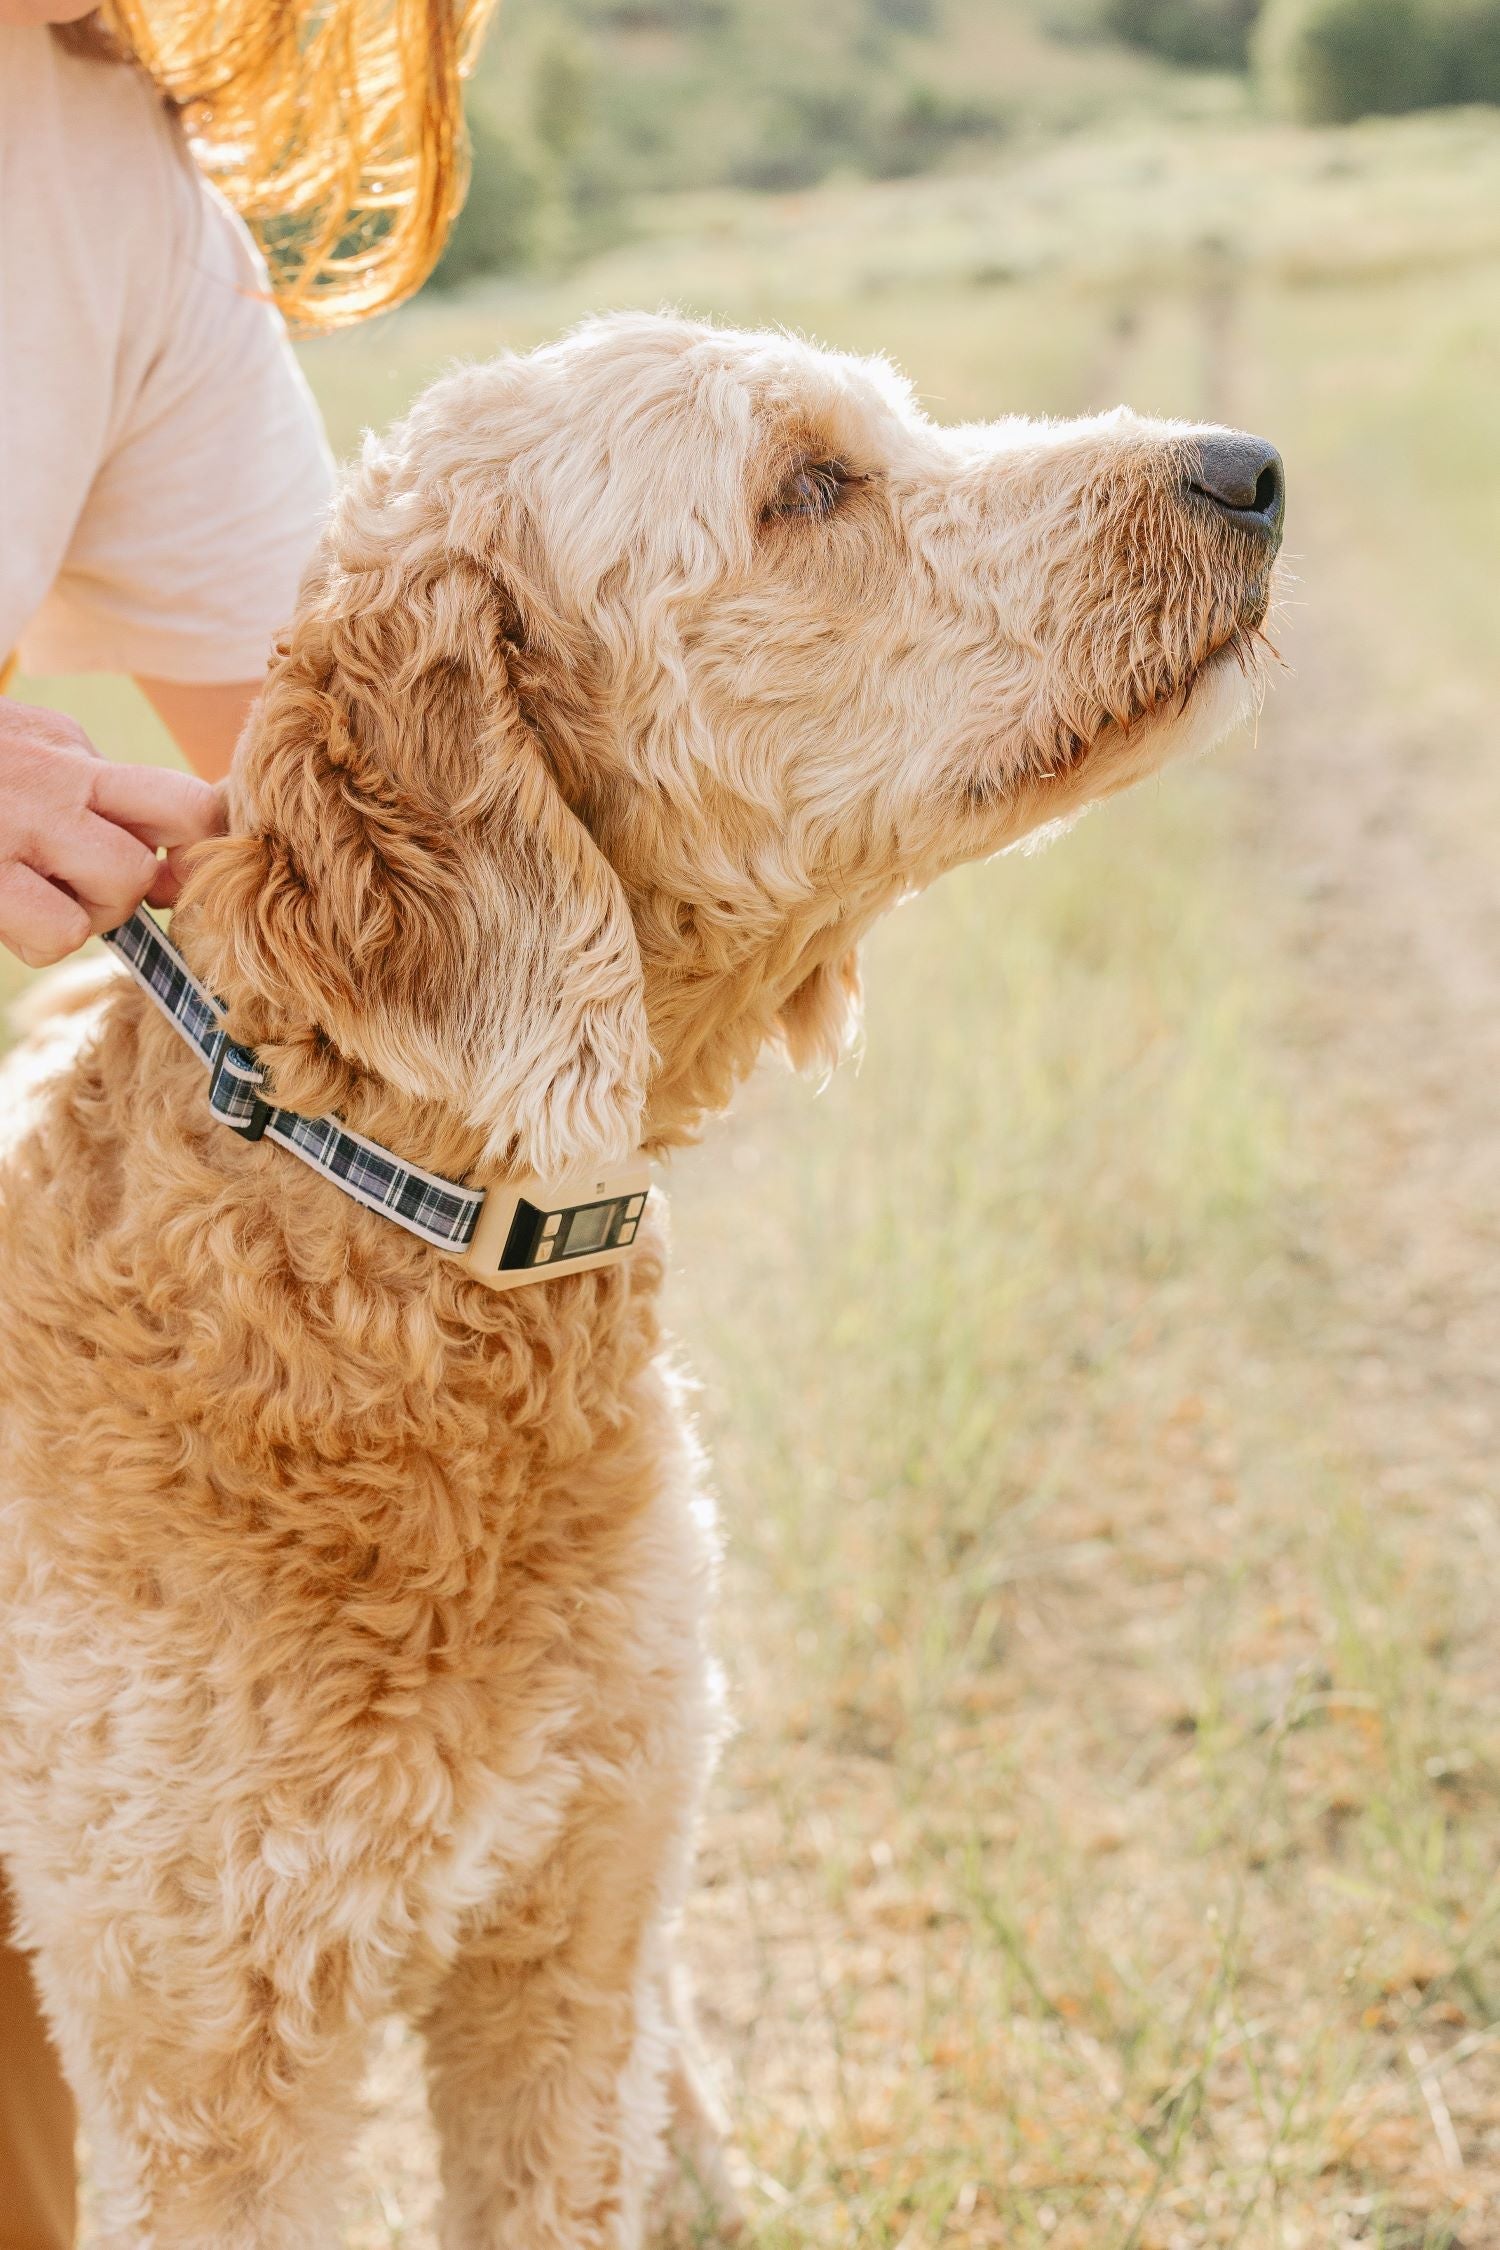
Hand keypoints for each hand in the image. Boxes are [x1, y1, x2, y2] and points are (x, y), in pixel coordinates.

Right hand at [0, 699, 223, 967]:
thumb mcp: (25, 748)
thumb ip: (94, 787)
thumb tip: (162, 854)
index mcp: (71, 750)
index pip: (188, 798)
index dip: (198, 848)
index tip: (171, 871)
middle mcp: (57, 778)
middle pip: (170, 840)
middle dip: (138, 885)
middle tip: (85, 887)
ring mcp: (21, 823)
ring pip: (122, 888)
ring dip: (91, 913)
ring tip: (36, 896)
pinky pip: (62, 931)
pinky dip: (44, 940)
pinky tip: (11, 915)